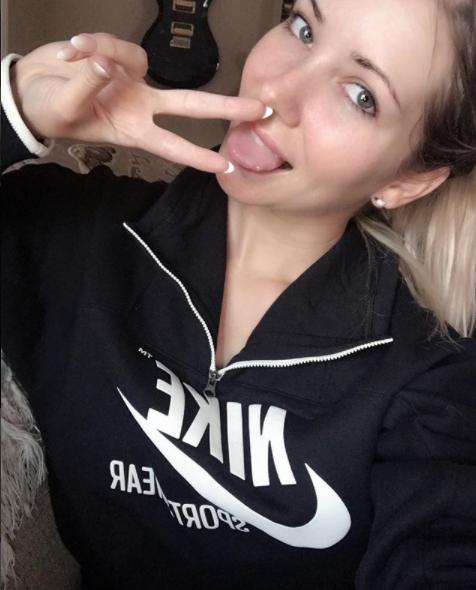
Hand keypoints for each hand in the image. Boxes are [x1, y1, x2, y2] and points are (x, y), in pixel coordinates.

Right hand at [11, 33, 268, 172]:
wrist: (30, 91)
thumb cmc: (49, 113)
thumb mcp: (66, 111)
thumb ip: (88, 88)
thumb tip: (108, 65)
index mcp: (132, 130)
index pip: (171, 144)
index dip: (196, 155)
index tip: (225, 167)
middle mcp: (140, 105)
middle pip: (189, 103)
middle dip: (223, 106)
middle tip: (257, 110)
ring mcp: (131, 79)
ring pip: (136, 57)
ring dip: (105, 52)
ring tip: (72, 55)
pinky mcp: (116, 55)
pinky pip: (111, 44)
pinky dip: (89, 44)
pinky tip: (70, 51)